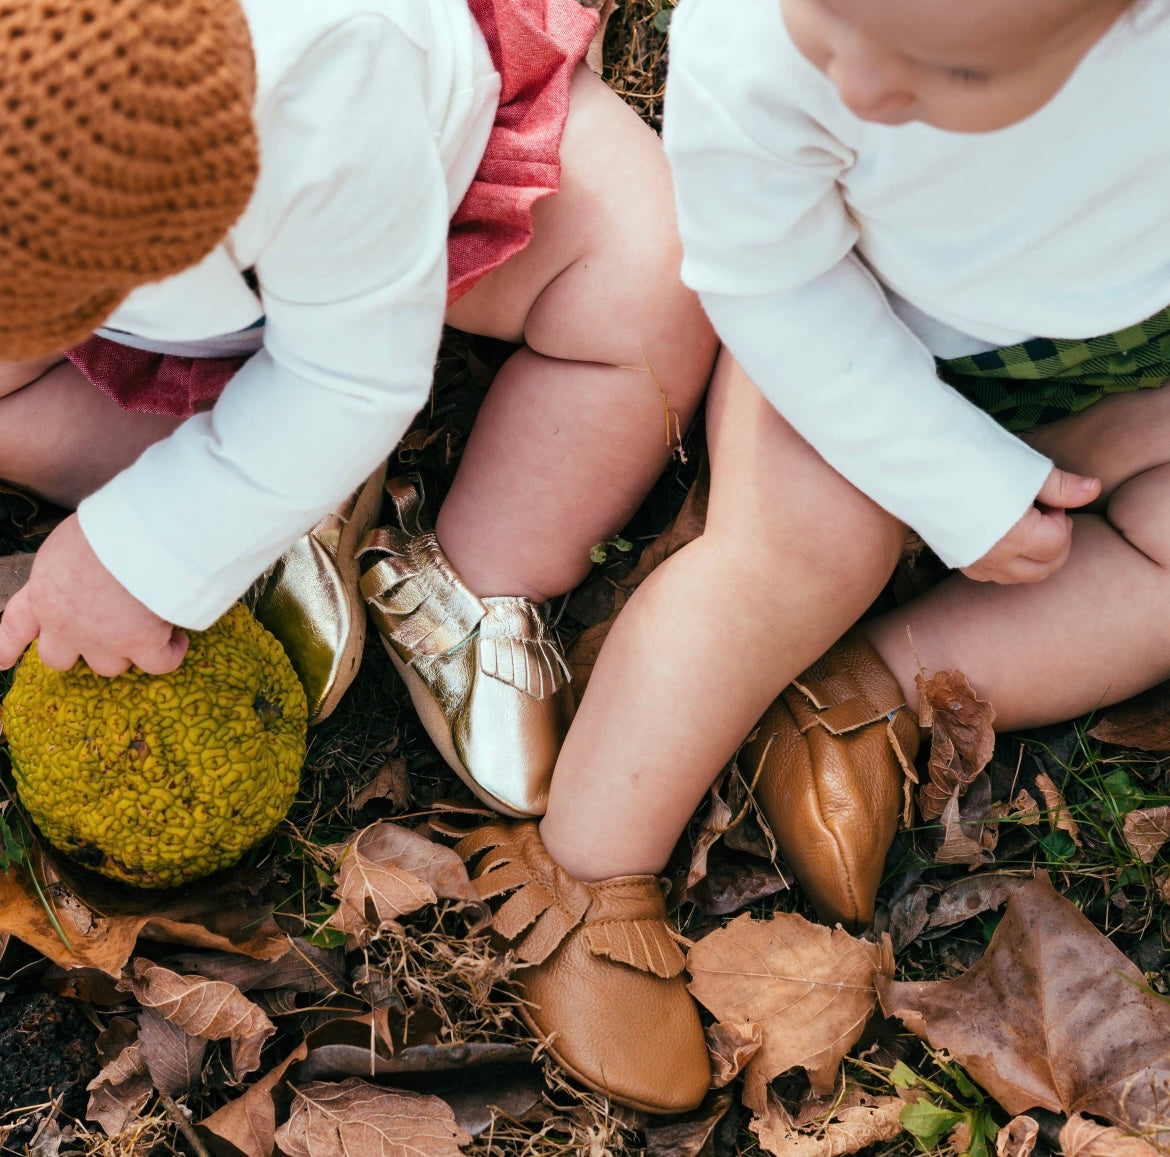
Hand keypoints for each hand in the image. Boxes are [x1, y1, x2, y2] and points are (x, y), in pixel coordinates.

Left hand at [0, 514, 188, 675]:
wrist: (137, 538)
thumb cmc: (107, 526)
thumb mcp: (69, 542)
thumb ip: (70, 567)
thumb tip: (93, 567)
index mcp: (44, 593)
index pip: (15, 626)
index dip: (6, 647)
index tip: (2, 662)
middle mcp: (66, 625)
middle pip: (59, 658)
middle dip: (79, 650)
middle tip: (104, 634)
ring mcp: (103, 640)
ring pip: (109, 666)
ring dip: (127, 651)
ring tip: (149, 629)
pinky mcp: (142, 644)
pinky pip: (158, 663)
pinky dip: (170, 654)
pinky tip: (177, 640)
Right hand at [960, 467, 1100, 584]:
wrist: (916, 459)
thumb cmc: (971, 457)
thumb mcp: (1023, 467)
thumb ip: (1062, 486)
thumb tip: (1094, 490)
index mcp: (1016, 534)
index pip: (1058, 545)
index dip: (1062, 520)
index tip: (1049, 498)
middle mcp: (994, 556)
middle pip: (1043, 570)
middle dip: (1054, 545)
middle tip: (1045, 513)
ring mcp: (972, 561)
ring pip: (1017, 578)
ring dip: (1032, 558)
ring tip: (1024, 524)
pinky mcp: (954, 558)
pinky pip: (990, 575)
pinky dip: (1005, 563)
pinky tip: (1000, 536)